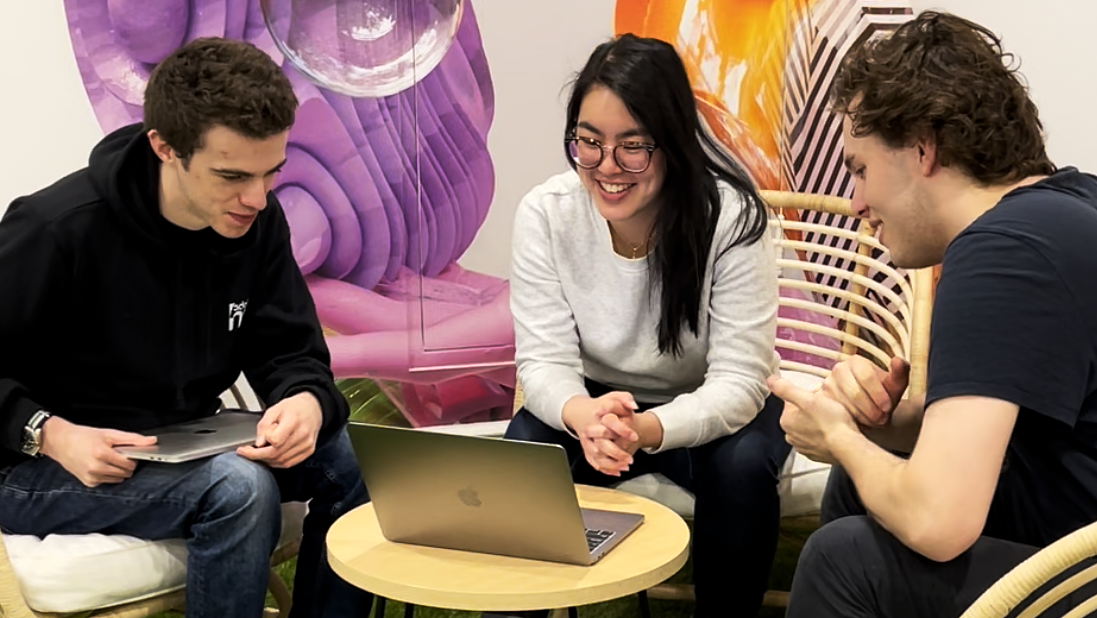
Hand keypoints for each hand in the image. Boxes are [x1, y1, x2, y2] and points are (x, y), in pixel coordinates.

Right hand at [40, 417, 155, 487]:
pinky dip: (108, 475)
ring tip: (108, 459)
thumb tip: (153, 441)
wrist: (60, 442)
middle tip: (117, 455)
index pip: (129, 464)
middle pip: (125, 473)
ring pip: (118, 479)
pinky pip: (107, 482)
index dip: (132, 458)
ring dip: (118, 471)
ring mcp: (91, 477)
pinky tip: (100, 466)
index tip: (128, 452)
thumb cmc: (84, 436)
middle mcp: (96, 468)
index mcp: (102, 454)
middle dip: (126, 464)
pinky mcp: (88, 483)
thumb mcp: (109, 433)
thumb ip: (133, 439)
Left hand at [237, 392, 322, 467]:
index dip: (260, 445)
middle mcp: (302, 434)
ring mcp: (307, 444)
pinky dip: (277, 462)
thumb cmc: (293, 408)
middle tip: (247, 452)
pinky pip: (289, 463)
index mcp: (293, 421)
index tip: (248, 445)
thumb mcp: (274, 410)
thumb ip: (264, 426)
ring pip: (281, 461)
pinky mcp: (308, 451)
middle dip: (258, 456)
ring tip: (260, 452)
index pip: (275, 440)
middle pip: (276, 453)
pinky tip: (271, 455)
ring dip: (267, 460)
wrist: (312, 408)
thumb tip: (258, 444)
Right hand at [562, 392, 636, 475]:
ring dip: (611, 463)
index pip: (610, 421)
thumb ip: (625, 398)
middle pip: (601, 443)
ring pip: (596, 455)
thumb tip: (633, 406)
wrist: (580, 412)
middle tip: (630, 458)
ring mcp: (586, 439)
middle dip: (616, 452)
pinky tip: (616, 471)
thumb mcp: (613, 397)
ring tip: (626, 465)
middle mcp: (591, 428)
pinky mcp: (585, 448)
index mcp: (598, 413)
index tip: (635, 437)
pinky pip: (593, 461)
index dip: (623, 430)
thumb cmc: (600, 406)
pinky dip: (604, 468)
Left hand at [769, 374, 858, 463]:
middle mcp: (791, 435)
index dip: (807, 396)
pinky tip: (833, 432)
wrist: (848, 446)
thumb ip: (786, 389)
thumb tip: (770, 380)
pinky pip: (818, 440)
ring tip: (832, 420)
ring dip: (817, 423)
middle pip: (800, 415)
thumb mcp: (807, 398)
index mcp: (785, 421)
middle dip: (811, 410)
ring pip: (809, 427)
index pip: (792, 402)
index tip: (819, 398)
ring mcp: (803, 446)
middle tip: (827, 409)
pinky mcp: (816, 454)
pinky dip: (824, 435)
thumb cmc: (830, 422)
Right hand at [822, 356, 909, 427]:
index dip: (879, 394)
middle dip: (871, 409)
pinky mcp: (820, 399)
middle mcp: (839, 370)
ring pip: (845, 405)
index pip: (866, 376)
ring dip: (862, 417)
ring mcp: (827, 385)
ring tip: (873, 421)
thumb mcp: (894, 388)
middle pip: (855, 393)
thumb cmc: (881, 398)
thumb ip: (900, 374)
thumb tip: (899, 361)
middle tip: (881, 419)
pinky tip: (859, 422)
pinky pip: (834, 413)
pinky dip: (850, 420)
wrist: (866, 411)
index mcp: (857, 362)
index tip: (888, 408)